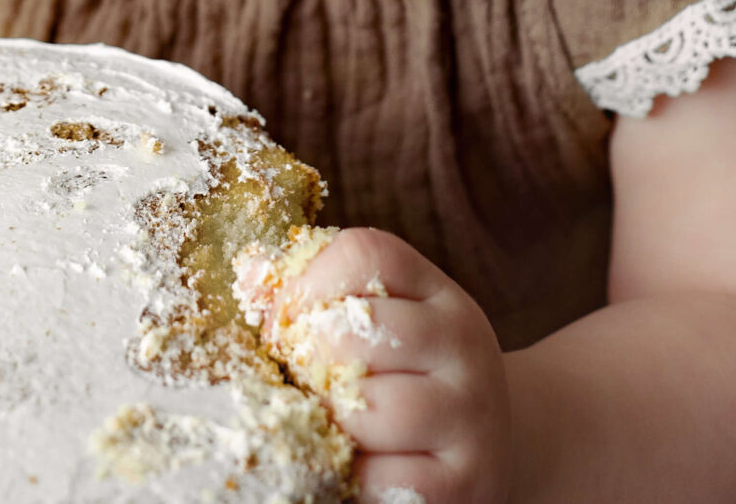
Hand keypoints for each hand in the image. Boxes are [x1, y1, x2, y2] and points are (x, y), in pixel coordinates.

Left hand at [265, 228, 509, 503]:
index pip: (364, 255)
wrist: (484, 457)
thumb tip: (251, 274)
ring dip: (331, 424)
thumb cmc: (407, 385)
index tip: (286, 324)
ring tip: (335, 430)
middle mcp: (463, 345)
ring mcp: (470, 415)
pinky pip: (380, 478)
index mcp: (438, 296)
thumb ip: (321, 299)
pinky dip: (353, 479)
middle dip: (308, 362)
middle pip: (352, 332)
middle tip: (308, 386)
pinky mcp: (463, 483)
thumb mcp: (380, 329)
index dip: (304, 284)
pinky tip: (357, 470)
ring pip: (367, 407)